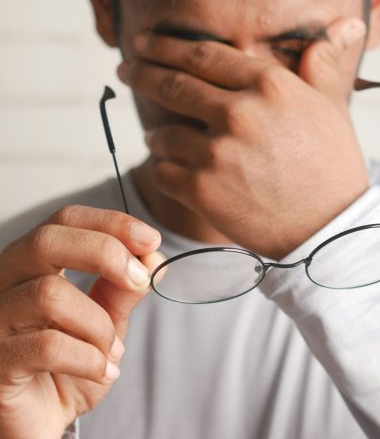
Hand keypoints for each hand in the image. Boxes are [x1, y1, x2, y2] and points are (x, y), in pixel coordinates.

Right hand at [0, 205, 161, 438]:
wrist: (45, 419)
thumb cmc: (71, 365)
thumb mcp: (106, 323)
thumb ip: (123, 290)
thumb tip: (151, 259)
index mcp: (34, 264)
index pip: (66, 220)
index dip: (110, 223)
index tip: (150, 239)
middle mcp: (7, 282)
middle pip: (47, 240)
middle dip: (105, 253)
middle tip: (139, 278)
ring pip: (49, 294)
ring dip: (98, 324)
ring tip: (110, 349)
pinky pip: (47, 346)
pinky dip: (89, 359)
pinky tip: (101, 371)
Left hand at [119, 18, 368, 258]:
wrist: (326, 229)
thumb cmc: (330, 168)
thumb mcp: (331, 108)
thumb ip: (321, 66)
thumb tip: (336, 29)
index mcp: (267, 86)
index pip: (203, 55)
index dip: (166, 46)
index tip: (144, 43)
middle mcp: (238, 113)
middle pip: (172, 86)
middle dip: (142, 74)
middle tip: (125, 69)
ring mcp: (216, 153)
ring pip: (162, 136)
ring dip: (157, 137)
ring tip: (159, 140)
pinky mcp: (201, 191)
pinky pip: (162, 173)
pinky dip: (164, 171)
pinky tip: (174, 173)